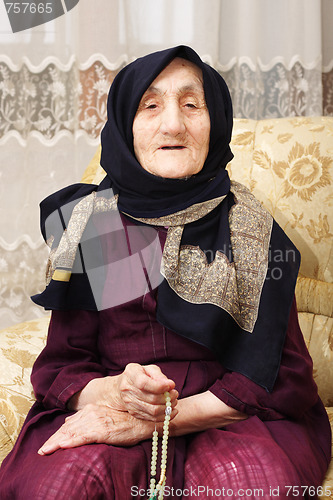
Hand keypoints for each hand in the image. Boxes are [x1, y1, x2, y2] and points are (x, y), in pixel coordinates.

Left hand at [38, 404, 155, 455]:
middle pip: (67, 428)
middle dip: (53, 439)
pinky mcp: (101, 430)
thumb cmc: (125, 421)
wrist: (142, 421)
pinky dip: (70, 442)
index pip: (70, 423)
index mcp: (91, 409)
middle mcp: (91, 412)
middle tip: (42, 450)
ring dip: (57, 442)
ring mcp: (96, 421)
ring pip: (72, 432)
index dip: (58, 434)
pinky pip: (82, 437)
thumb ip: (88, 419)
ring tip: (46, 451)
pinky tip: (61, 446)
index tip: (49, 443)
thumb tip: (69, 421)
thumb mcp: (104, 417)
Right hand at [113, 363, 177, 420]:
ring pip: (152, 411)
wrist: (125, 386)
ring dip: (167, 408)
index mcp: (131, 374)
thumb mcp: (149, 369)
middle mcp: (128, 390)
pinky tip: (172, 411)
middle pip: (151, 399)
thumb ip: (159, 375)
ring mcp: (130, 403)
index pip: (144, 384)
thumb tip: (170, 385)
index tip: (171, 385)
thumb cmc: (141, 375)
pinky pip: (152, 418)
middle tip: (175, 394)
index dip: (159, 386)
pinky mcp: (135, 413)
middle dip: (167, 398)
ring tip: (174, 401)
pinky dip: (165, 416)